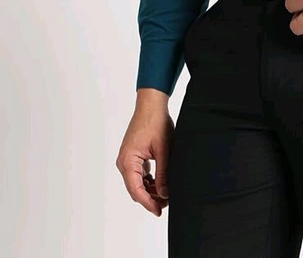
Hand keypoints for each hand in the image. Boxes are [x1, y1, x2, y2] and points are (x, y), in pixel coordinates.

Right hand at [115, 100, 173, 216]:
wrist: (151, 104)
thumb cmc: (156, 122)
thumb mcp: (163, 150)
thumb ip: (163, 174)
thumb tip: (164, 194)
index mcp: (128, 160)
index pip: (136, 190)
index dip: (148, 203)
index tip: (159, 210)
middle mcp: (124, 162)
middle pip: (135, 188)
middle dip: (150, 198)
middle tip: (166, 204)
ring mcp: (127, 159)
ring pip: (137, 183)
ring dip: (149, 190)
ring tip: (165, 194)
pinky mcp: (132, 156)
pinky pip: (138, 174)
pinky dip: (148, 181)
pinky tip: (160, 182)